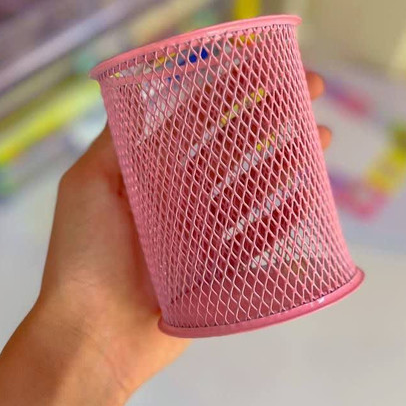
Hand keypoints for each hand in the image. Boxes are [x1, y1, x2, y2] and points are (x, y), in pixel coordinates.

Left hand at [35, 71, 330, 400]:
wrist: (92, 336)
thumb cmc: (83, 256)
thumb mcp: (86, 185)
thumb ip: (117, 143)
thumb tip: (144, 95)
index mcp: (147, 173)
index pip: (194, 121)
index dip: (228, 93)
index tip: (262, 69)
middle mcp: (177, 198)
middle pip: (232, 150)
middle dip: (269, 119)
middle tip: (310, 94)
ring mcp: (201, 234)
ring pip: (251, 189)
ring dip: (286, 161)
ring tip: (323, 138)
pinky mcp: (218, 270)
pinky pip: (257, 238)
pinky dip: (284, 216)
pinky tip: (310, 195)